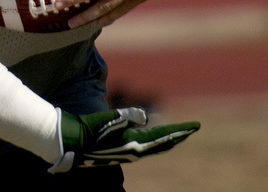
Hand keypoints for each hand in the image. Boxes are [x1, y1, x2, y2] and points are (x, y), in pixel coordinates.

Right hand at [49, 107, 198, 172]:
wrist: (71, 142)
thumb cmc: (89, 129)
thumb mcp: (108, 119)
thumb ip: (127, 116)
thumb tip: (145, 116)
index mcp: (134, 144)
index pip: (164, 136)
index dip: (181, 131)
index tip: (196, 126)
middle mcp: (134, 151)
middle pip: (163, 143)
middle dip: (178, 136)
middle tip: (193, 129)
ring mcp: (127, 152)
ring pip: (155, 146)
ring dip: (168, 139)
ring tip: (179, 134)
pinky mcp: (120, 150)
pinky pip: (144, 146)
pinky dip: (155, 141)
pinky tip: (154, 139)